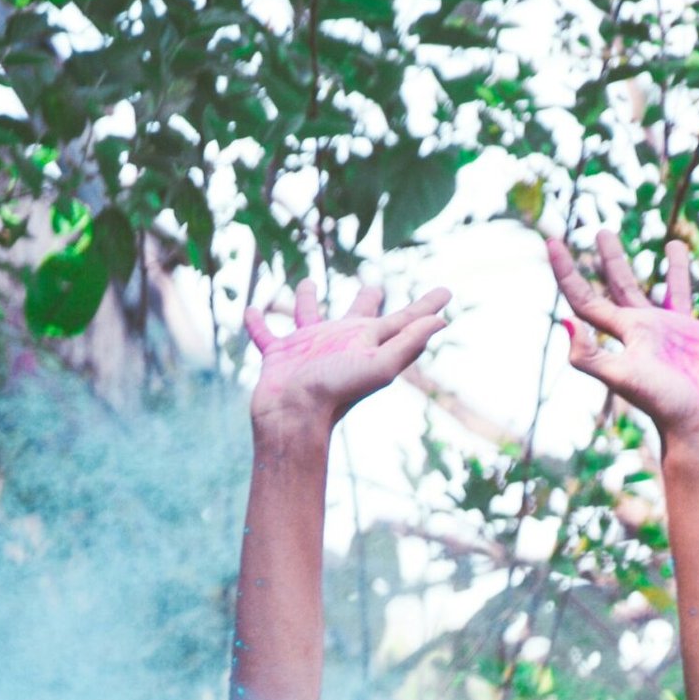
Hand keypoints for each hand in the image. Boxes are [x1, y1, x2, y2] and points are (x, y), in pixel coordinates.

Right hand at [245, 277, 449, 439]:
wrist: (293, 417)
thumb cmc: (336, 392)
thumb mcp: (379, 365)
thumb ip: (408, 342)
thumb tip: (442, 320)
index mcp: (367, 342)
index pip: (404, 320)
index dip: (427, 307)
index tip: (447, 292)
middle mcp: (340, 342)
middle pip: (358, 314)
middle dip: (367, 299)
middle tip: (374, 285)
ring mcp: (308, 347)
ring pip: (307, 316)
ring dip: (304, 299)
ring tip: (304, 282)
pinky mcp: (278, 355)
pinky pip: (266, 334)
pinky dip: (258, 323)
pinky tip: (251, 311)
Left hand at [546, 230, 698, 443]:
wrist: (698, 428)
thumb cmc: (660, 402)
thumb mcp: (622, 375)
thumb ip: (590, 354)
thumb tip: (565, 319)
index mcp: (626, 332)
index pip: (587, 299)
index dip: (566, 271)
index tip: (552, 240)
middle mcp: (651, 329)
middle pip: (624, 286)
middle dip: (612, 259)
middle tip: (601, 232)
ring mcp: (683, 334)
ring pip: (676, 291)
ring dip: (675, 268)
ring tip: (673, 244)